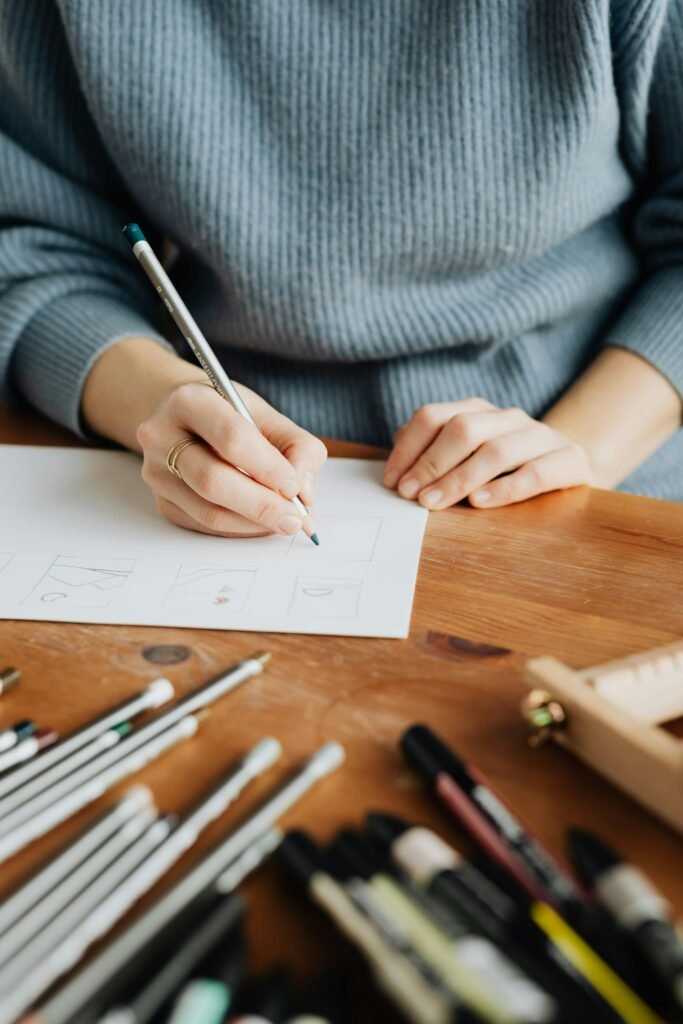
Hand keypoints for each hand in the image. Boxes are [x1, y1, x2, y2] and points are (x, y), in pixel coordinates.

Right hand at [137, 380, 326, 535]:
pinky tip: (260, 522)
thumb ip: (298, 448)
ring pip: (208, 511)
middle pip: (213, 480)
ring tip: (284, 521)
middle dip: (261, 505)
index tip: (295, 487)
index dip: (267, 467)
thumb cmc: (230, 415)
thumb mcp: (267, 415)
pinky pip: (205, 525)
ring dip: (254, 523)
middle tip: (295, 518)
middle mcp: (162, 436)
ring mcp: (157, 472)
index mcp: (190, 401)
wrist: (186, 418)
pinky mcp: (163, 502)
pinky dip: (240, 529)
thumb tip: (304, 494)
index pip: (231, 438)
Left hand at [383, 398, 593, 508]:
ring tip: (434, 503)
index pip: (433, 417)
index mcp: (478, 411)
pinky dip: (505, 488)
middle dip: (431, 464)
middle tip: (409, 495)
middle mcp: (508, 417)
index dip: (408, 449)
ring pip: (496, 450)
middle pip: (463, 430)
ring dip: (459, 479)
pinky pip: (536, 472)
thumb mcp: (467, 456)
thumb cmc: (507, 467)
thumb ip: (433, 450)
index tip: (392, 481)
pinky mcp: (570, 459)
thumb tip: (397, 450)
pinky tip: (479, 503)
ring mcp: (541, 435)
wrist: (570, 466)